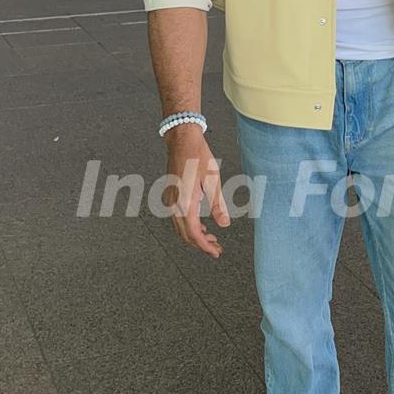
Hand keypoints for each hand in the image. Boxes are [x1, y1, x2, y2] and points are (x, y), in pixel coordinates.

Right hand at [162, 126, 229, 255]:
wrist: (182, 140)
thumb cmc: (198, 156)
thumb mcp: (213, 180)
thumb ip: (218, 205)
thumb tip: (224, 224)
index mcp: (185, 202)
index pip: (194, 234)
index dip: (205, 246)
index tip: (216, 252)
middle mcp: (173, 204)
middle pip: (185, 235)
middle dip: (201, 244)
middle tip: (217, 248)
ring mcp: (169, 200)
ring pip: (180, 228)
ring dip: (194, 236)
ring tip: (211, 237)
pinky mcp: (169, 195)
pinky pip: (176, 219)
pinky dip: (188, 226)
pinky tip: (199, 225)